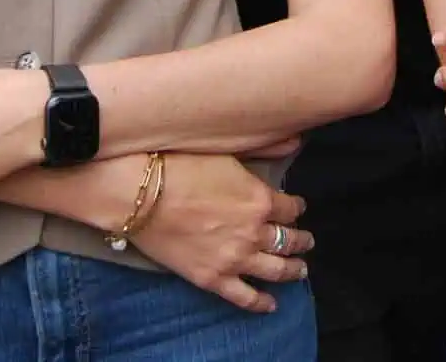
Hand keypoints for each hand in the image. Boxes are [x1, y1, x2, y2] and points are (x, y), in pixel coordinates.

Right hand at [130, 155, 309, 313]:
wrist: (140, 194)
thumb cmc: (180, 165)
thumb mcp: (228, 151)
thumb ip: (263, 151)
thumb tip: (296, 140)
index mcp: (260, 200)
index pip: (291, 208)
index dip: (296, 208)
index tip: (296, 208)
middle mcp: (254, 232)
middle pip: (289, 240)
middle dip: (301, 240)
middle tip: (306, 241)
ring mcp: (234, 259)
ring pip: (276, 270)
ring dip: (293, 270)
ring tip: (300, 270)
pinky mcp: (211, 279)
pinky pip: (245, 297)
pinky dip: (261, 303)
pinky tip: (271, 304)